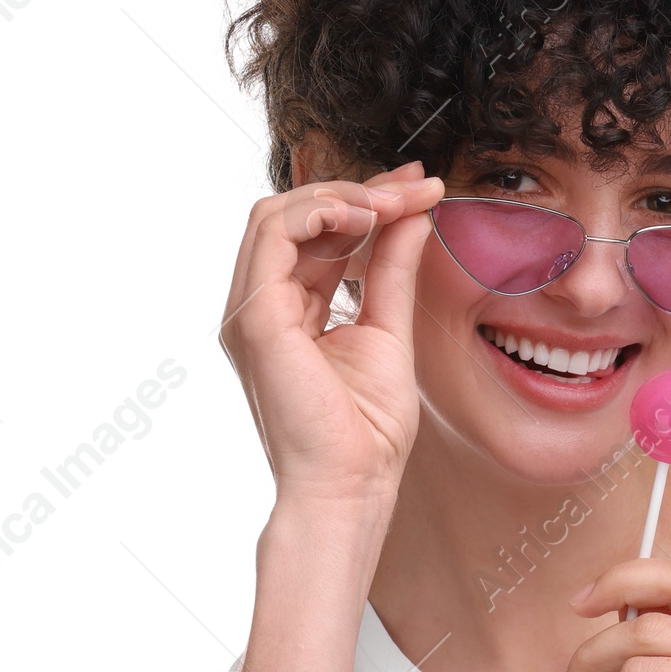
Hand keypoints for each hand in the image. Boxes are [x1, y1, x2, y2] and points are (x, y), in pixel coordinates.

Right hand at [219, 159, 444, 509]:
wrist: (351, 486)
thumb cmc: (367, 432)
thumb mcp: (389, 329)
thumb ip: (393, 269)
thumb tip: (415, 214)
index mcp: (289, 311)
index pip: (318, 234)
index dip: (367, 200)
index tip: (421, 186)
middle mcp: (262, 307)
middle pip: (294, 215)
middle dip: (358, 190)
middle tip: (416, 185)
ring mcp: (250, 312)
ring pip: (274, 215)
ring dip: (338, 195)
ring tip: (392, 200)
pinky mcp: (253, 319)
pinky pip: (270, 237)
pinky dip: (316, 212)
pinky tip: (365, 214)